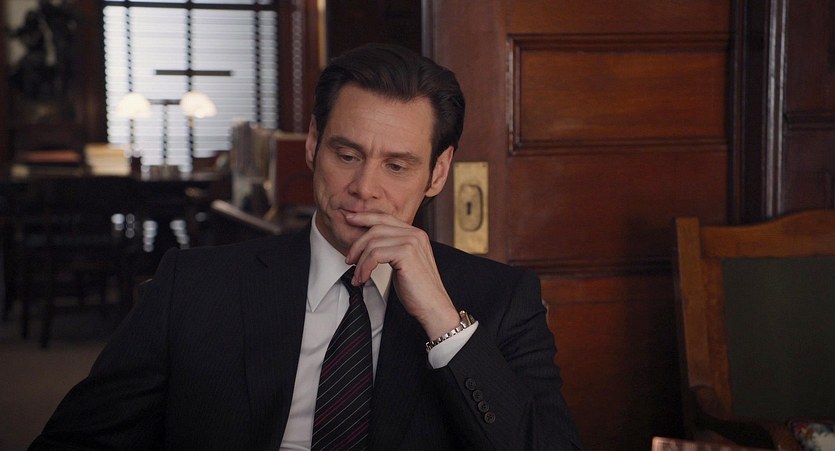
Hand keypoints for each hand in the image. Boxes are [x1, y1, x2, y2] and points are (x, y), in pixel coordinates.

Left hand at [344, 212, 460, 338]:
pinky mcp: (406, 253)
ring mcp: (412, 242)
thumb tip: (367, 244)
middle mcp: (415, 234)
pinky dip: (364, 268)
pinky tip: (363, 279)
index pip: (386, 218)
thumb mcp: (402, 263)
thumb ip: (391, 249)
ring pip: (373, 242)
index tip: (349, 218)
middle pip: (376, 228)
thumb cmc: (417, 290)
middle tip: (349, 260)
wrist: (433, 307)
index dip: (365, 217)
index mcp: (415, 234)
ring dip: (360, 261)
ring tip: (357, 276)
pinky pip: (375, 255)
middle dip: (357, 244)